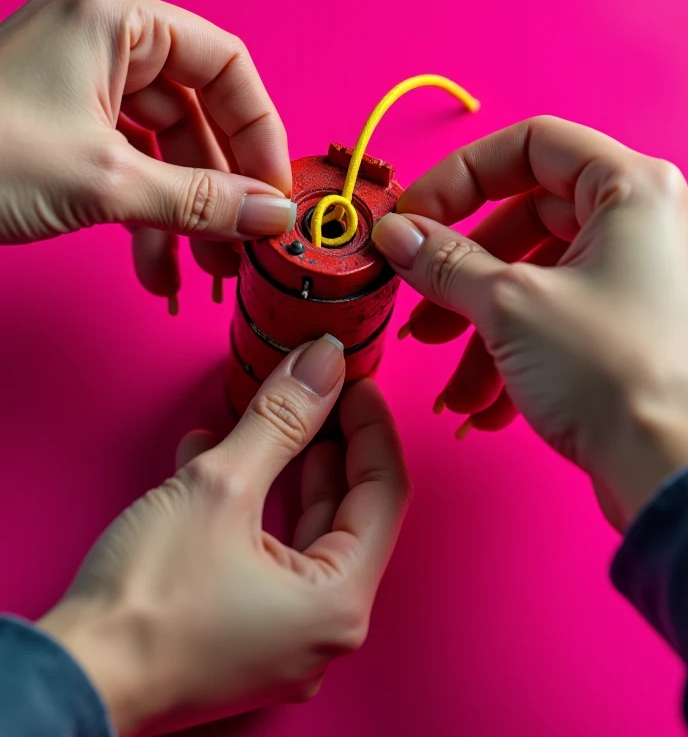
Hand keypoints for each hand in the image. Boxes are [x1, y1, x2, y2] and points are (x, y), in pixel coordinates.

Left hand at [0, 0, 293, 303]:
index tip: (275, 192)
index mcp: (117, 18)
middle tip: (241, 247)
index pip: (225, 64)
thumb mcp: (105, 182)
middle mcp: (100, 37)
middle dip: (218, 189)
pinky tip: (152, 267)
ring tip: (199, 272)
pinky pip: (121, 160)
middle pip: (193, 113)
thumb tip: (270, 215)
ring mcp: (73, 78)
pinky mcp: (55, 119)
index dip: (260, 131)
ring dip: (182, 213)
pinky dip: (140, 213)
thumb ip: (200, 200)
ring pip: (158, 145)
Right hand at [38, 335, 409, 733]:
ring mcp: (280, 639)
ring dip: (282, 470)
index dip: (370, 426)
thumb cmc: (148, 601)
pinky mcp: (240, 636)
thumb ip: (282, 419)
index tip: (352, 381)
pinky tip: (212, 460)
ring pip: (301, 532)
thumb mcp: (222, 487)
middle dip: (328, 444)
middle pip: (346, 513)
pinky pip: (264, 555)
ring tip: (270, 420)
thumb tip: (323, 364)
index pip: (384, 492)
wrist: (75, 677)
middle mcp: (320, 631)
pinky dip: (249, 506)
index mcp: (337, 603)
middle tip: (317, 394)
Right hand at [372, 116, 687, 530]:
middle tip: (420, 303)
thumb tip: (398, 235)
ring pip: (535, 279)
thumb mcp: (511, 305)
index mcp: (629, 189)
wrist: (676, 477)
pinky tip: (482, 405)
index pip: (530, 144)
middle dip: (463, 271)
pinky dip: (512, 357)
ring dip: (479, 328)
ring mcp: (635, 281)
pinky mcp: (627, 332)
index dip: (461, 176)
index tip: (414, 216)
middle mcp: (640, 226)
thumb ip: (445, 261)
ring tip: (450, 378)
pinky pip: (555, 323)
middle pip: (527, 217)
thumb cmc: (620, 375)